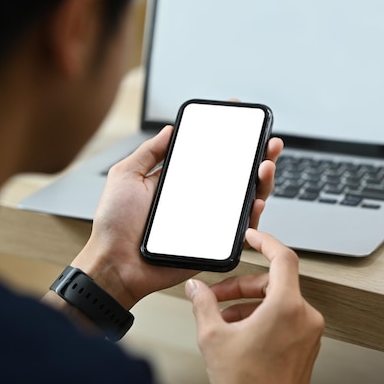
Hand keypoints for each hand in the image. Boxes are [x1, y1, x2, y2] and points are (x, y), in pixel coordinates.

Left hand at [71, 126, 282, 308]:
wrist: (115, 263)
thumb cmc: (114, 225)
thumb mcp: (126, 175)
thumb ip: (148, 152)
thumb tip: (170, 130)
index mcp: (180, 181)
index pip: (211, 156)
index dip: (229, 140)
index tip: (243, 121)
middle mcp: (198, 199)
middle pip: (236, 176)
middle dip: (257, 156)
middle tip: (268, 142)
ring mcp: (208, 220)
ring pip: (245, 199)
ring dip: (262, 181)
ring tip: (265, 165)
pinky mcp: (214, 244)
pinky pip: (240, 229)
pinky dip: (252, 214)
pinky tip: (256, 200)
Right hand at [186, 229, 324, 383]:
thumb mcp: (213, 338)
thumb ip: (203, 305)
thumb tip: (196, 289)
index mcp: (287, 307)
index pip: (283, 257)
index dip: (265, 241)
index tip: (252, 236)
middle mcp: (305, 316)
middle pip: (274, 282)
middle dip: (241, 286)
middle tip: (217, 296)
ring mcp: (309, 332)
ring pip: (278, 301)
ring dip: (249, 304)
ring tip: (223, 320)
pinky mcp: (307, 345)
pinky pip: (285, 318)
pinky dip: (262, 318)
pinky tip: (240, 333)